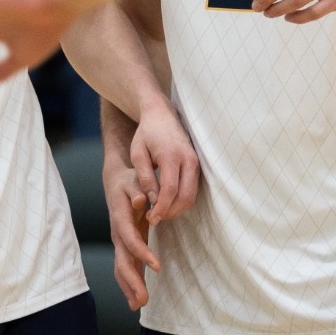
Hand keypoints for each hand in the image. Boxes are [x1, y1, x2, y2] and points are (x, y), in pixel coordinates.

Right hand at [104, 147, 156, 309]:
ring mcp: (119, 240)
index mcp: (120, 217)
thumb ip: (139, 188)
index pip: (130, 239)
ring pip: (121, 267)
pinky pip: (125, 267)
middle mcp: (117, 232)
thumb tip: (141, 200)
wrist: (116, 180)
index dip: (141, 253)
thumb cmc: (129, 179)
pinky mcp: (125, 245)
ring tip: (138, 305)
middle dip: (131, 281)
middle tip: (143, 300)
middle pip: (122, 260)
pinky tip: (136, 299)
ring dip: (129, 287)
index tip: (157, 266)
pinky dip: (129, 283)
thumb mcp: (134, 179)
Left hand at [132, 103, 199, 225]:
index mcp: (172, 156)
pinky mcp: (198, 166)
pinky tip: (167, 203)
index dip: (162, 208)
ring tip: (159, 212)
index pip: (170, 190)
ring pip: (192, 196)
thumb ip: (144, 177)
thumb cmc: (146, 134)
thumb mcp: (137, 153)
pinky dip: (182, 201)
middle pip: (186, 197)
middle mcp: (189, 160)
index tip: (151, 218)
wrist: (162, 115)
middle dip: (170, 212)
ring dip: (177, 209)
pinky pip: (193, 189)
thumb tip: (153, 200)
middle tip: (154, 219)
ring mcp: (196, 162)